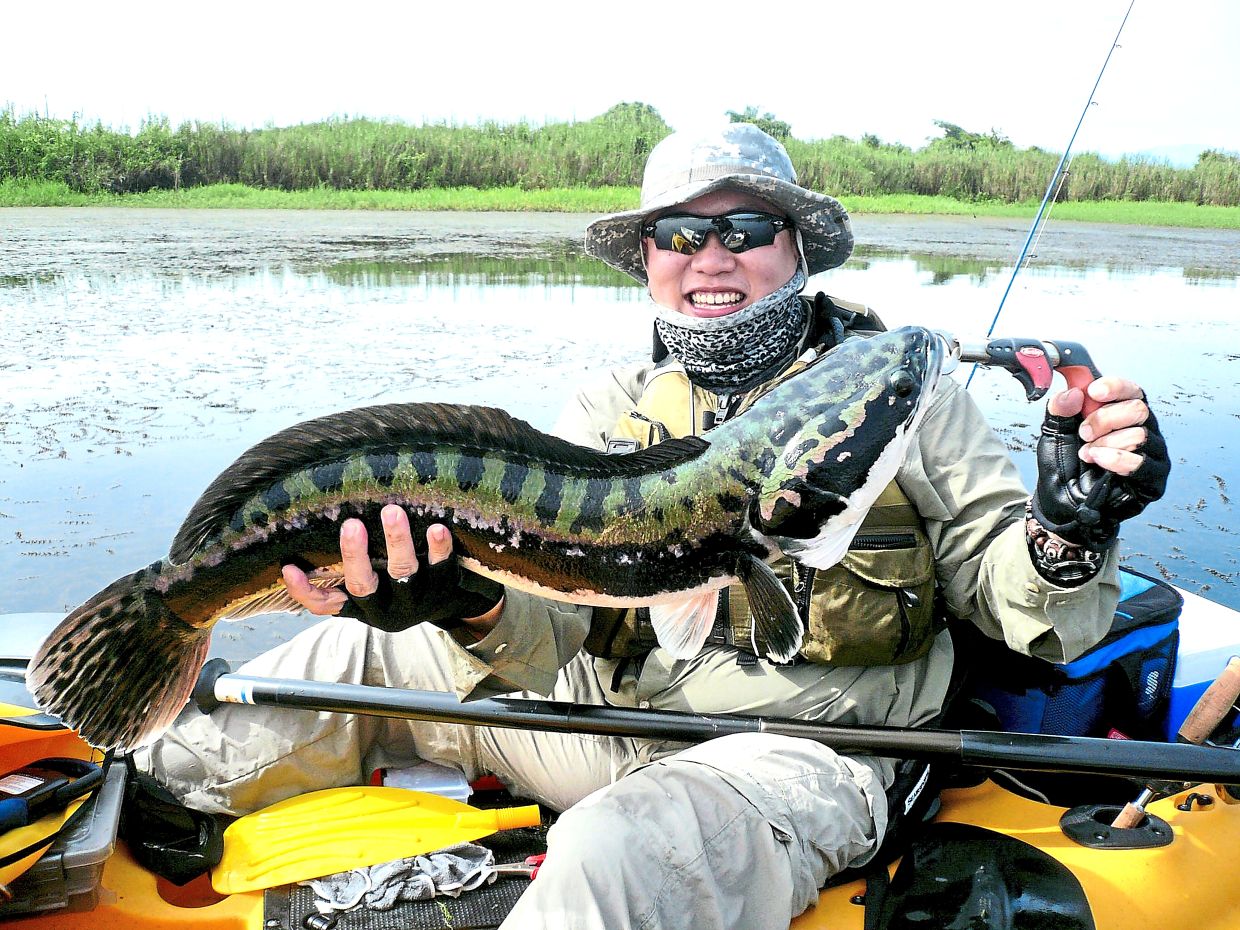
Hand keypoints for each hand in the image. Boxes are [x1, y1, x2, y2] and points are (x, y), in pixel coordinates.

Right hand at [281, 505, 504, 631]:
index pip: (325, 605)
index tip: (288, 568)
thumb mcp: (367, 594)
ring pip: (403, 572)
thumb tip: (295, 550)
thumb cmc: (394, 590)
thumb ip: (339, 577)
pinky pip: (442, 568)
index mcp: (361, 608)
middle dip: (355, 556)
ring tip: (392, 512)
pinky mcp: (443, 587)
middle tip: (350, 524)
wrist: (446, 607)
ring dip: (397, 542)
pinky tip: (436, 527)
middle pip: (365, 586)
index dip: (305, 591)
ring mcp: (416, 599)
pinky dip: (438, 548)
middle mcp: (385, 609)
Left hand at [1033, 377, 1169, 548]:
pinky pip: (1143, 463)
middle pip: (1138, 409)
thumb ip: (1060, 411)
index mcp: (1123, 416)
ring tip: (1087, 454)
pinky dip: (1118, 459)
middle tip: (1083, 433)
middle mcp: (1144, 431)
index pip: (1132, 392)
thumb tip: (1072, 392)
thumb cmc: (1064, 467)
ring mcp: (1152, 456)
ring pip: (1140, 434)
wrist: (1061, 504)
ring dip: (1106, 442)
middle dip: (1105, 418)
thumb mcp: (1055, 435)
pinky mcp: (1153, 481)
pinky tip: (1100, 460)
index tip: (1093, 392)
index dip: (1116, 387)